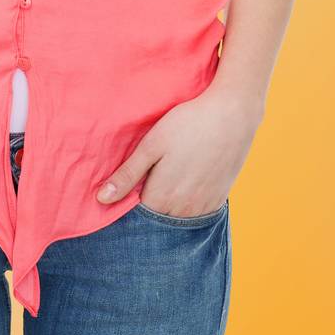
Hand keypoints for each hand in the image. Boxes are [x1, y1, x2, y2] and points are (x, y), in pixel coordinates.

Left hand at [94, 85, 261, 215]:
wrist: (232, 116)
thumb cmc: (187, 125)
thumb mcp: (151, 146)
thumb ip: (127, 175)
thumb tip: (102, 199)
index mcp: (162, 198)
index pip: (136, 215)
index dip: (126, 203)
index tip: (122, 189)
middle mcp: (184, 210)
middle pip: (157, 218)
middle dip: (146, 207)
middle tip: (143, 180)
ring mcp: (204, 207)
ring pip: (176, 217)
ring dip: (166, 207)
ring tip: (164, 179)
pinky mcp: (219, 200)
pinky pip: (196, 212)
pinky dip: (185, 205)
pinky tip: (183, 182)